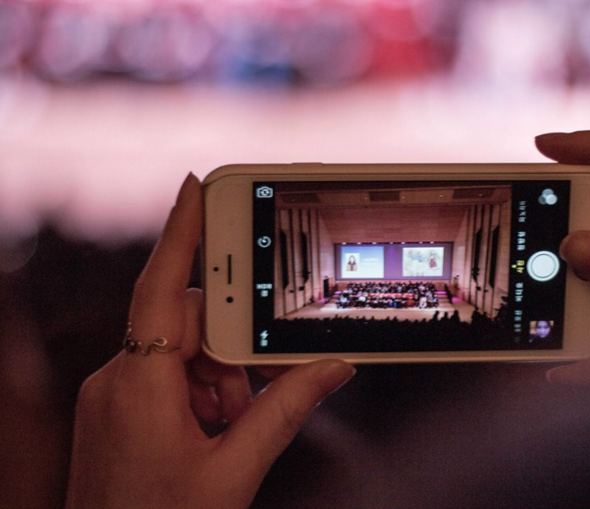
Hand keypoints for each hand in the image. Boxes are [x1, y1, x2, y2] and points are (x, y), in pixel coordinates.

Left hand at [65, 174, 354, 508]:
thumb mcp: (233, 472)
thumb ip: (286, 413)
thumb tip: (333, 369)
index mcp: (138, 387)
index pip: (161, 288)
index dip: (181, 230)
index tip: (197, 184)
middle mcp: (119, 379)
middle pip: (189, 322)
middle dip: (234, 348)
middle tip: (253, 389)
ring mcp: (117, 395)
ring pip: (185, 351)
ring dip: (224, 378)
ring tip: (233, 430)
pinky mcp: (122, 410)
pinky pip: (171, 376)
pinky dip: (207, 392)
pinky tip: (219, 432)